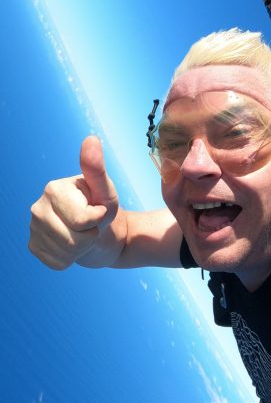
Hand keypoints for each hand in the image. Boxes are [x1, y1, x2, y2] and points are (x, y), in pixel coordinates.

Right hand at [29, 136, 119, 269]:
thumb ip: (97, 168)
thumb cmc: (103, 206)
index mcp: (53, 189)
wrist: (99, 232)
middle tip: (91, 226)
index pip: (82, 220)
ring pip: (66, 253)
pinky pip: (58, 263)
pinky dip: (72, 259)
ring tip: (83, 235)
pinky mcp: (34, 247)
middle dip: (90, 236)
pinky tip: (73, 246)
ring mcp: (32, 228)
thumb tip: (91, 138)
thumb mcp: (106, 190)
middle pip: (73, 239)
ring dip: (83, 249)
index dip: (98, 220)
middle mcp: (36, 207)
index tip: (99, 211)